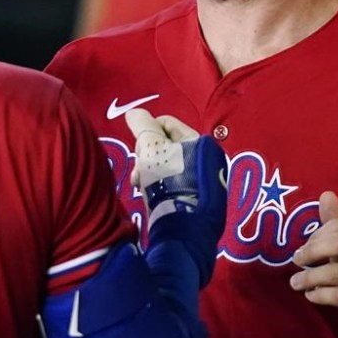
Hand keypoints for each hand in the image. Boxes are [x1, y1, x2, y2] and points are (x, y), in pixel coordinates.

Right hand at [125, 108, 227, 287]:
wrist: (183, 225)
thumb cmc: (169, 178)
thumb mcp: (150, 146)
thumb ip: (141, 124)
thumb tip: (134, 113)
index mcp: (199, 141)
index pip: (166, 123)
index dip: (146, 131)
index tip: (137, 147)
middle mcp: (204, 159)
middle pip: (163, 145)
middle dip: (145, 154)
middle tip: (138, 169)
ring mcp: (201, 181)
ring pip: (163, 165)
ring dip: (148, 171)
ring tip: (141, 184)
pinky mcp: (194, 201)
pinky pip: (168, 183)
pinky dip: (156, 185)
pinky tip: (149, 195)